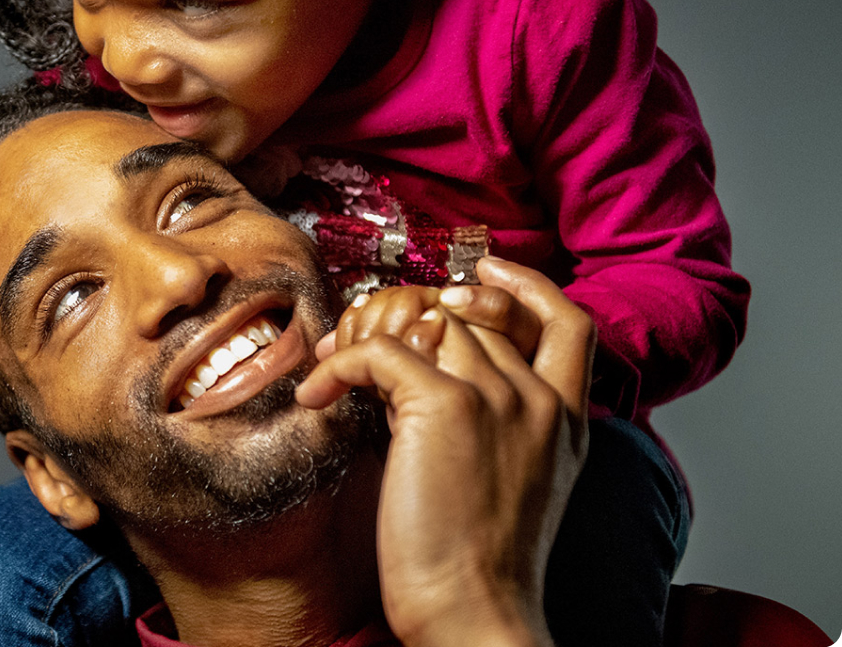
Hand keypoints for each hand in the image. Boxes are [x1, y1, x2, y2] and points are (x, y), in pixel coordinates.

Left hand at [296, 258, 592, 646]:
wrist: (473, 612)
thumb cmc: (475, 561)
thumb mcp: (507, 479)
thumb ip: (490, 420)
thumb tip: (421, 371)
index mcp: (566, 421)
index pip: (567, 321)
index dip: (525, 285)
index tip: (479, 273)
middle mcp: (539, 400)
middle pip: (474, 315)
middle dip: (409, 318)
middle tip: (359, 344)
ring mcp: (498, 398)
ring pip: (427, 322)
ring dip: (368, 336)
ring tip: (335, 372)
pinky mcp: (447, 406)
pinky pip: (380, 350)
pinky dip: (339, 364)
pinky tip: (318, 393)